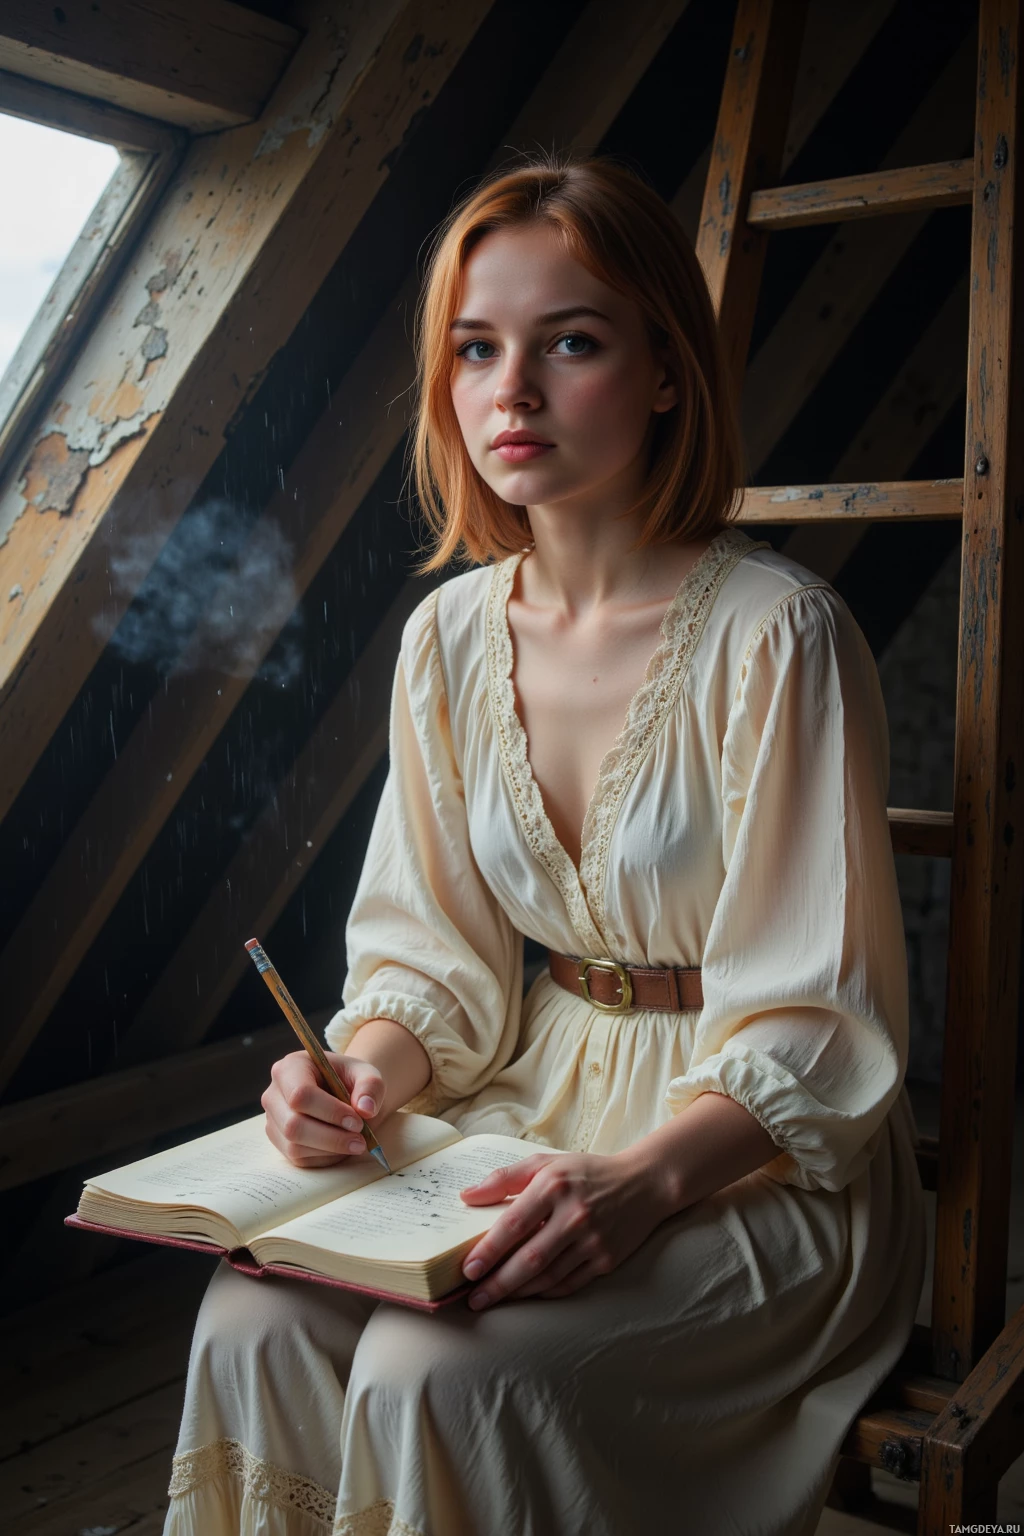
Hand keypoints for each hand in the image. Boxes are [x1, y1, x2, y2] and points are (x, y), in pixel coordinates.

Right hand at [262, 1049, 382, 1166]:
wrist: (343, 1094)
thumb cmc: (351, 1081)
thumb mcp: (367, 1075)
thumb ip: (370, 1086)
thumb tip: (365, 1109)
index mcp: (291, 1067)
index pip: (300, 1094)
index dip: (330, 1112)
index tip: (357, 1121)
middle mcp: (274, 1094)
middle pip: (293, 1124)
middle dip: (331, 1137)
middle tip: (360, 1140)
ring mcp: (273, 1120)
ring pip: (294, 1145)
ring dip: (329, 1150)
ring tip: (356, 1144)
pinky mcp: (279, 1142)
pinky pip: (297, 1158)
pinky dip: (323, 1157)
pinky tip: (341, 1148)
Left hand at [457, 1150, 672, 1308]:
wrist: (644, 1184)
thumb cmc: (586, 1173)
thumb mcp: (546, 1163)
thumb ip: (504, 1178)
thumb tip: (466, 1196)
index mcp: (554, 1185)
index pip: (514, 1224)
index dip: (489, 1250)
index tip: (468, 1269)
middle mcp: (574, 1215)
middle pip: (529, 1258)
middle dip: (498, 1283)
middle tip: (473, 1298)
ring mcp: (593, 1240)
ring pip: (547, 1276)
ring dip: (517, 1292)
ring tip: (493, 1299)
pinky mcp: (606, 1260)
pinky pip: (569, 1284)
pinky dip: (544, 1292)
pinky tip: (526, 1294)